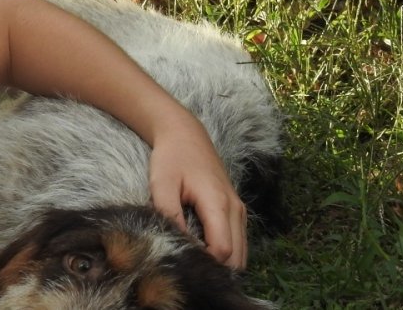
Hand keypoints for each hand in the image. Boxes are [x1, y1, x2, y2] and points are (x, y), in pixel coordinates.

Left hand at [148, 117, 247, 268]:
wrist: (185, 134)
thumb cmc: (171, 158)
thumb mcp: (161, 184)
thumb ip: (168, 214)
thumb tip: (177, 244)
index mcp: (218, 203)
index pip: (222, 250)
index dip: (203, 263)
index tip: (180, 262)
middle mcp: (236, 209)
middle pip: (236, 258)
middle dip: (214, 268)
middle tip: (187, 269)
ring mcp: (239, 211)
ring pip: (241, 253)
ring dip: (222, 263)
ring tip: (194, 262)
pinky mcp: (237, 211)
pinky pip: (239, 242)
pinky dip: (226, 253)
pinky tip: (203, 252)